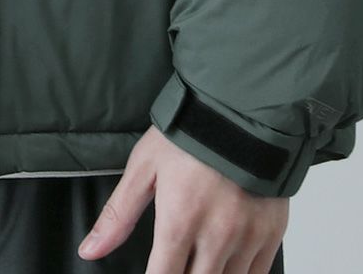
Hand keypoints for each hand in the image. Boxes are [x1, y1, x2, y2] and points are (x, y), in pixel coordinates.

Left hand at [78, 124, 287, 270]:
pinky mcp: (272, 233)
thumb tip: (90, 250)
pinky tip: (224, 262)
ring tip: (196, 259)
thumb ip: (118, 215)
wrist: (241, 106)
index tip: (153, 272)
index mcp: (180, 219)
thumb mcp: (144, 167)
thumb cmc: (191, 133)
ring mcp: (247, 237)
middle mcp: (216, 235)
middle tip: (175, 261)